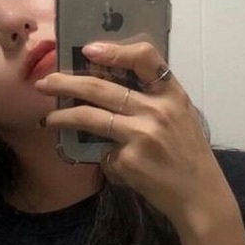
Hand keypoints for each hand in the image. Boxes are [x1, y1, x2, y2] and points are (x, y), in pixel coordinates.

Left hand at [35, 40, 232, 231]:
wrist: (200, 194)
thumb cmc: (188, 153)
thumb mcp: (180, 116)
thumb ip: (152, 99)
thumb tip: (104, 87)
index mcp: (171, 94)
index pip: (145, 57)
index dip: (114, 50)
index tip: (88, 50)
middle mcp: (156, 110)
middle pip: (102, 88)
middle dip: (66, 83)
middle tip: (44, 83)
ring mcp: (141, 135)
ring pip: (90, 117)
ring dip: (63, 117)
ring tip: (50, 119)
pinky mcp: (129, 160)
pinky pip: (103, 154)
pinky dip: (105, 159)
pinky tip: (117, 167)